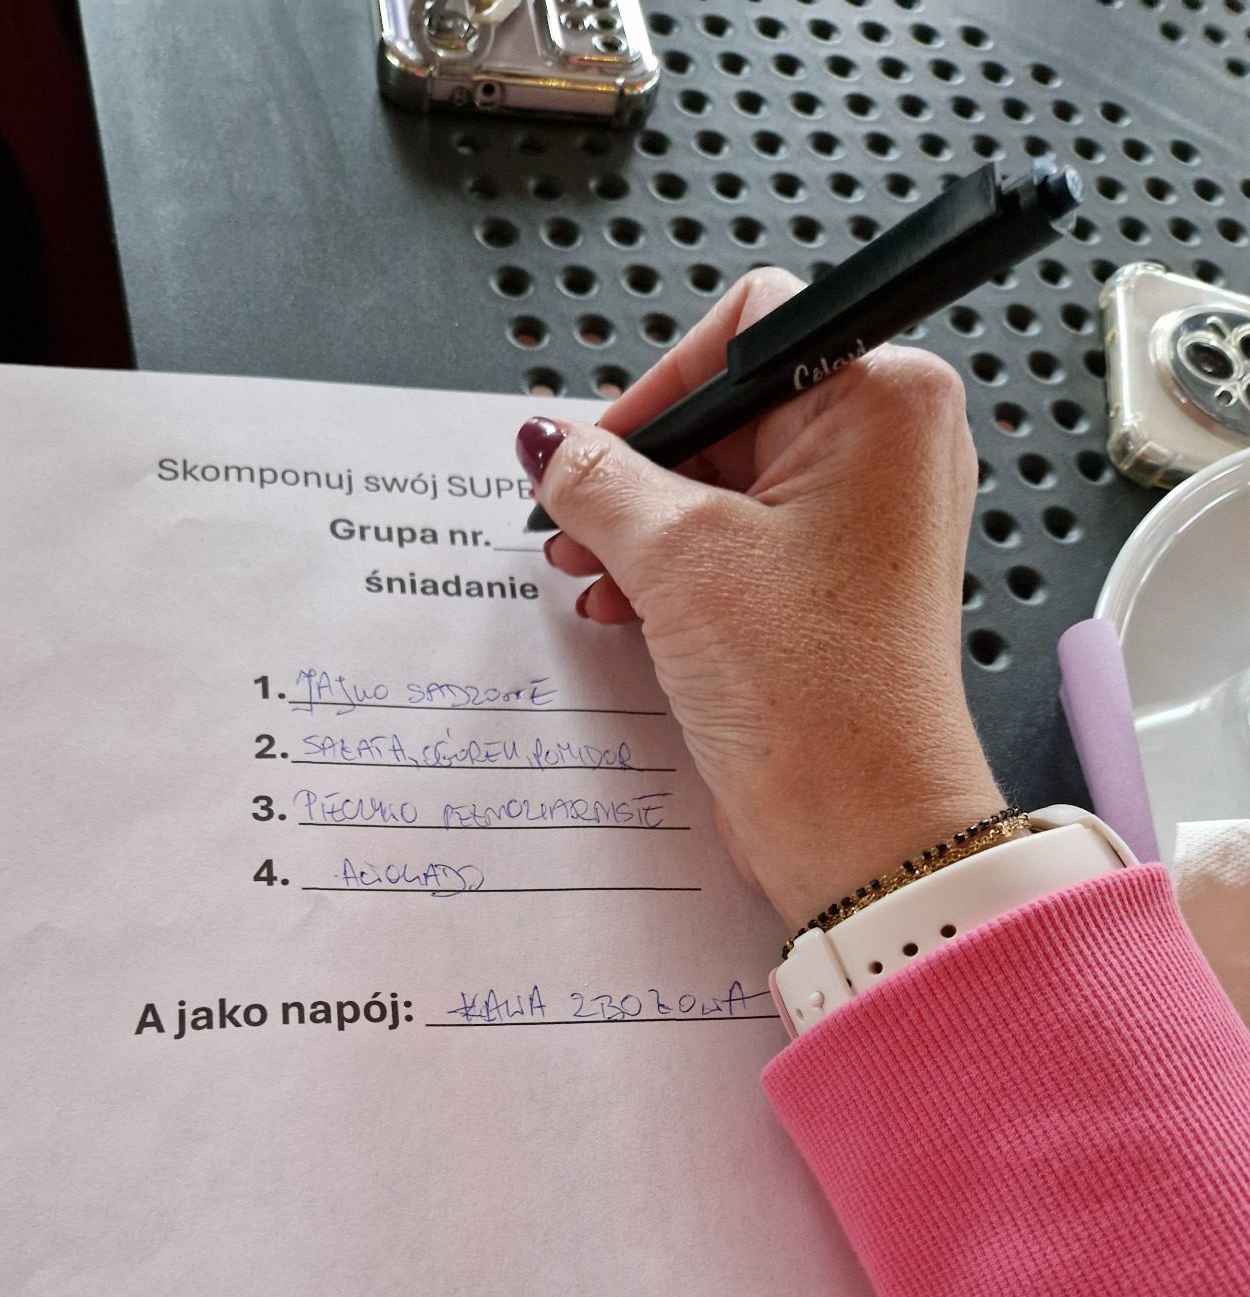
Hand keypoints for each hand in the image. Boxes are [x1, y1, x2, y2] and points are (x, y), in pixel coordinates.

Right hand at [516, 269, 1005, 931]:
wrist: (861, 827)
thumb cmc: (817, 695)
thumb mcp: (675, 558)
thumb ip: (596, 478)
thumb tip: (547, 439)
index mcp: (883, 398)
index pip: (742, 330)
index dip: (654, 388)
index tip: (593, 449)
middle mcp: (889, 448)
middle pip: (727, 413)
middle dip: (638, 473)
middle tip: (577, 519)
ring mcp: (865, 522)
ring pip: (724, 486)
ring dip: (642, 529)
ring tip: (593, 575)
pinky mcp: (837, 587)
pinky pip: (741, 546)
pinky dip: (676, 571)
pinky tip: (627, 609)